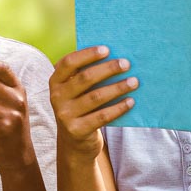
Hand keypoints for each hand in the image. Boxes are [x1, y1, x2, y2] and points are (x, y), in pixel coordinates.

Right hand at [49, 46, 137, 161]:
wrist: (75, 141)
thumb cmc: (82, 107)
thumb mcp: (77, 91)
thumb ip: (87, 75)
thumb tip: (116, 57)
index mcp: (56, 81)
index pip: (68, 62)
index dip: (87, 54)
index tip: (107, 49)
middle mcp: (56, 97)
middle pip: (85, 78)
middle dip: (108, 69)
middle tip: (126, 64)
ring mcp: (65, 115)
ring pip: (95, 97)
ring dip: (117, 88)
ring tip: (134, 82)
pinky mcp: (77, 130)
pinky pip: (102, 116)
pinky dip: (118, 108)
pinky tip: (131, 101)